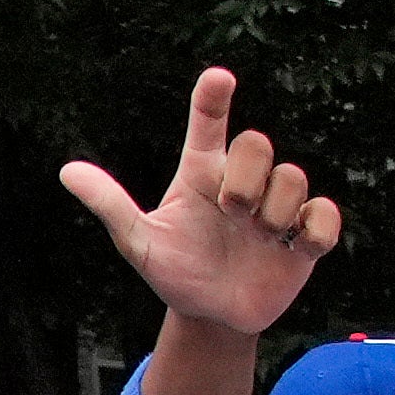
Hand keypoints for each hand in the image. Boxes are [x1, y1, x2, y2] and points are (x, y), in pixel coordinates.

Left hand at [57, 69, 342, 339]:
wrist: (211, 317)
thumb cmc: (176, 272)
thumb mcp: (139, 243)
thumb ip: (110, 205)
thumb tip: (68, 171)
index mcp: (202, 175)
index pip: (208, 124)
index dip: (213, 98)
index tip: (218, 77)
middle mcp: (241, 182)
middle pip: (258, 144)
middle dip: (246, 177)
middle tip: (232, 212)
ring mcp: (276, 207)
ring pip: (294, 177)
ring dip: (275, 211)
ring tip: (258, 238)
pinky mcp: (305, 236)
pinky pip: (326, 214)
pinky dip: (316, 228)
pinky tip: (295, 244)